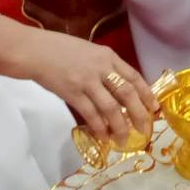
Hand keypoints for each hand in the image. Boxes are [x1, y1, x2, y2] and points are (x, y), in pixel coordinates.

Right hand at [21, 30, 157, 143]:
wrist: (34, 51)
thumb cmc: (60, 50)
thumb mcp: (89, 52)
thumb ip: (104, 66)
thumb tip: (120, 89)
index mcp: (108, 56)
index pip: (134, 76)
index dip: (147, 94)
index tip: (155, 108)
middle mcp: (101, 68)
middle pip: (127, 94)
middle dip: (139, 114)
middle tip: (145, 130)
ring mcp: (87, 81)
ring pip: (111, 108)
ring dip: (120, 126)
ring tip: (124, 140)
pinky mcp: (72, 93)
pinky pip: (91, 114)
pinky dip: (100, 128)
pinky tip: (104, 137)